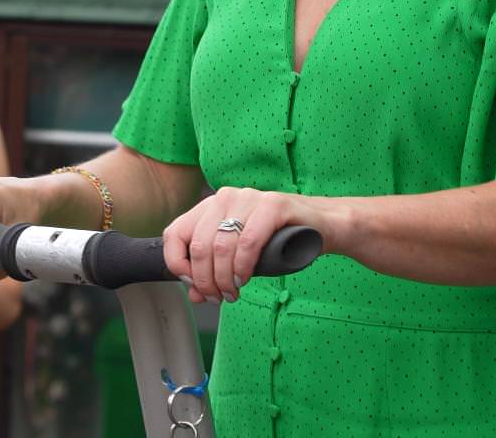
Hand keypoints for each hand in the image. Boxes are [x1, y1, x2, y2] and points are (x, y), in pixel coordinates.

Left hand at [163, 186, 314, 305]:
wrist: (321, 226)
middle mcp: (225, 197)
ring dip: (225, 279)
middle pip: (199, 246)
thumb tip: (194, 294)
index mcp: (210, 206)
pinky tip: (246, 278)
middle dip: (205, 281)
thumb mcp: (239, 258)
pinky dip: (243, 266)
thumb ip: (213, 272)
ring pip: (221, 246)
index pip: (174, 234)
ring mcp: (249, 197)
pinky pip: (248, 241)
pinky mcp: (274, 204)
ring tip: (233, 293)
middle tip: (218, 298)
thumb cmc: (277, 241)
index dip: (178, 265)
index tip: (194, 287)